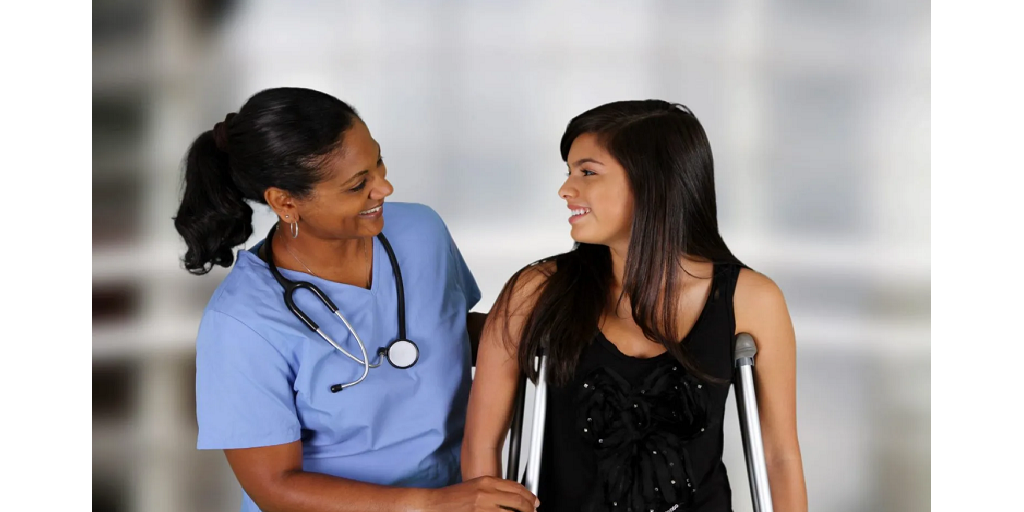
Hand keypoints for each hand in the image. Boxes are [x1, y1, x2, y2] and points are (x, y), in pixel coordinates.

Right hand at [421, 476, 538, 511]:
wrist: (434, 505)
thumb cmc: (452, 498)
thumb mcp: (475, 486)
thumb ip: (493, 489)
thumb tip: (510, 496)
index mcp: (487, 481)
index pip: (516, 487)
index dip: (529, 496)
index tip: (534, 502)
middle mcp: (487, 492)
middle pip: (518, 501)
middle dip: (530, 508)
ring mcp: (483, 507)